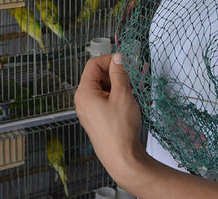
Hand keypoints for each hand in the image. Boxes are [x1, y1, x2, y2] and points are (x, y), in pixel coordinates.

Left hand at [74, 53, 146, 181]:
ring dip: (119, 85)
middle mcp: (83, 101)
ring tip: (134, 90)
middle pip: (98, 76)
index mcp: (84, 93)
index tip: (124, 61)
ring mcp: (90, 111)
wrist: (122, 159)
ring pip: (104, 88)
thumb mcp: (123, 95)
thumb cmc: (119, 131)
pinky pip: (106, 100)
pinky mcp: (98, 119)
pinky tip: (131, 101)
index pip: (93, 65)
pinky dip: (118, 97)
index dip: (110, 60)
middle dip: (116, 73)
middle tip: (133, 74)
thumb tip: (118, 58)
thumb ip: (119, 73)